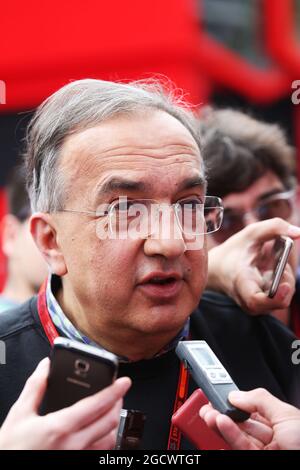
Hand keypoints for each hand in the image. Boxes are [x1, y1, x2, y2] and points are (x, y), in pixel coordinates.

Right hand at [0, 358, 130, 449]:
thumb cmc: (10, 450)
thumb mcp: (19, 415)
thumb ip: (35, 388)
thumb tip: (45, 367)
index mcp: (60, 427)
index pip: (97, 405)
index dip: (114, 391)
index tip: (124, 381)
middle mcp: (73, 445)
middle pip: (109, 421)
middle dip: (117, 403)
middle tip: (117, 391)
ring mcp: (78, 458)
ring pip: (109, 440)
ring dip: (113, 422)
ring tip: (109, 409)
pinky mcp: (77, 465)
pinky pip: (99, 453)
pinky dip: (105, 439)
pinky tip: (99, 431)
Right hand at [200, 388, 299, 449]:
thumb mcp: (287, 414)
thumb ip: (261, 400)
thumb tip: (237, 394)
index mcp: (282, 423)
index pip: (253, 408)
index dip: (236, 400)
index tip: (221, 392)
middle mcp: (272, 438)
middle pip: (241, 422)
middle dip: (223, 411)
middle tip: (210, 403)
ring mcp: (262, 451)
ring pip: (236, 435)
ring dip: (221, 422)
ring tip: (210, 413)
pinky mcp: (255, 460)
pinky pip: (238, 446)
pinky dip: (228, 434)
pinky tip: (220, 423)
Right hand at [207, 218, 299, 314]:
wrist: (217, 269)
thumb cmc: (233, 251)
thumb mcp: (251, 233)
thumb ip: (275, 227)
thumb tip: (298, 233)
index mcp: (241, 284)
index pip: (256, 301)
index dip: (274, 297)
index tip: (284, 285)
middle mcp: (250, 301)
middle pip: (280, 300)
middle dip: (287, 278)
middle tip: (281, 260)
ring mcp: (259, 306)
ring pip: (285, 297)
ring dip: (286, 277)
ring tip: (274, 262)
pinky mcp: (265, 305)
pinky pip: (283, 295)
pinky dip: (284, 280)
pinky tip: (275, 269)